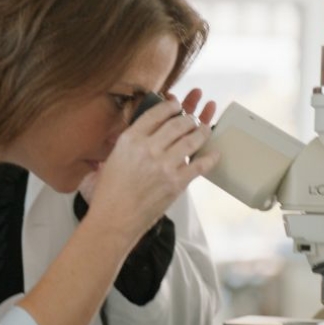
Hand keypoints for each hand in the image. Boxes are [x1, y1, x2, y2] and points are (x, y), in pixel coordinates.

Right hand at [77, 88, 215, 204]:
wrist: (114, 219)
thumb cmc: (109, 192)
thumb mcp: (112, 158)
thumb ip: (128, 143)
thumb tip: (141, 132)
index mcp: (130, 140)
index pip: (155, 114)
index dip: (170, 106)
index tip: (176, 104)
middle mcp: (148, 148)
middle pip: (177, 124)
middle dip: (189, 118)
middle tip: (193, 119)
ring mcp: (164, 165)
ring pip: (192, 140)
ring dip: (202, 132)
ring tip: (205, 130)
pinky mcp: (176, 182)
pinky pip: (200, 165)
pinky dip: (210, 158)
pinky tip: (214, 153)